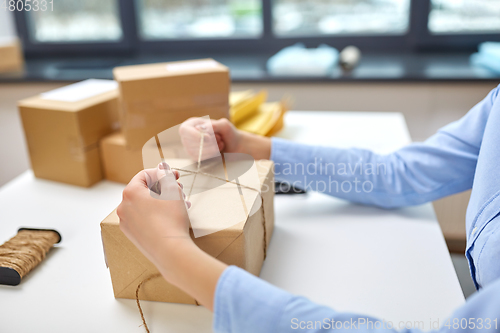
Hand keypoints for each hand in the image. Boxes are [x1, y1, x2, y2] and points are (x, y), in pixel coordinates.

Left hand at [117, 162, 227, 310]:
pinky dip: (157, 215)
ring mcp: (127, 223)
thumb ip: (165, 175)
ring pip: (146, 205)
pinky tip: (172, 218)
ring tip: (181, 205)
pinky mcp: (133, 236)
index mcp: (130, 192)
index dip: (162, 173)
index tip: (176, 176)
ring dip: (163, 202)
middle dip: (164, 188)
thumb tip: (161, 168)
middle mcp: (124, 207)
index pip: (145, 175)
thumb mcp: (172, 190)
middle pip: (145, 190)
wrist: (170, 250)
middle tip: (180, 191)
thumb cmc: (170, 218)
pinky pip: (145, 219)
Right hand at [179, 117, 271, 160]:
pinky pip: (199, 158)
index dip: (195, 135)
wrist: (235, 146)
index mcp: (193, 123)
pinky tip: (217, 150)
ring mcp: (189, 146)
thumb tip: (199, 129)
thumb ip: (213, 125)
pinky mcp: (195, 156)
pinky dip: (210, 155)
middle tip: (219, 138)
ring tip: (220, 143)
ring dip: (211, 149)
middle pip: (190, 142)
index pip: (184, 130)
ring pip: (194, 151)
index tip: (208, 138)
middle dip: (208, 143)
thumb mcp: (224, 125)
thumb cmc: (229, 133)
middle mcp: (188, 135)